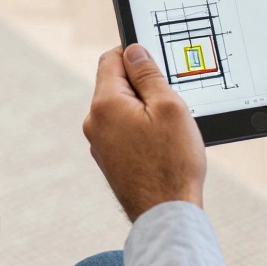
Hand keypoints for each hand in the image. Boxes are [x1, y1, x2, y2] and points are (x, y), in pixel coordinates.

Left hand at [84, 45, 205, 221]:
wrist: (166, 215)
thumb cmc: (172, 163)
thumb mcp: (169, 106)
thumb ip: (148, 74)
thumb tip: (134, 51)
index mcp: (105, 104)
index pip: (111, 59)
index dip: (135, 53)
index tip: (157, 62)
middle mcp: (94, 122)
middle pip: (116, 84)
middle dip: (143, 86)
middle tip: (171, 101)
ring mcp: (99, 143)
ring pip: (122, 109)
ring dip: (144, 109)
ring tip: (169, 129)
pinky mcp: (109, 160)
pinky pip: (123, 131)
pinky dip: (141, 129)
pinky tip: (162, 146)